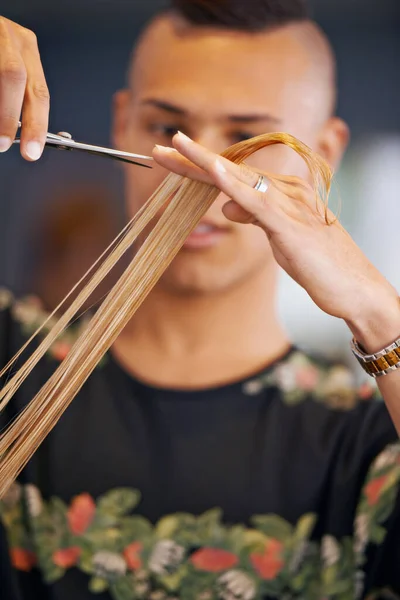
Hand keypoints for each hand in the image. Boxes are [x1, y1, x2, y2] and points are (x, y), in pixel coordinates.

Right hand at [0, 16, 48, 159]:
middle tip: (3, 143)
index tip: (32, 150)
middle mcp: (10, 36)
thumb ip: (14, 96)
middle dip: (9, 117)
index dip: (37, 124)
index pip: (38, 92)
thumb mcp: (7, 65)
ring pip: (0, 76)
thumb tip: (17, 131)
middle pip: (15, 78)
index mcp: (26, 48)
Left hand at [154, 132, 399, 350]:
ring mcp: (289, 205)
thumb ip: (254, 218)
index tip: (172, 157)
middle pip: (231, 170)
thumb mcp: (279, 238)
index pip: (233, 175)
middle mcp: (285, 191)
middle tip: (161, 147)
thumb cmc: (320, 263)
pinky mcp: (291, 226)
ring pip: (239, 178)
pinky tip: (212, 171)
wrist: (356, 287)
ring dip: (205, 162)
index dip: (201, 166)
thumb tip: (225, 206)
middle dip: (193, 158)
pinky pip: (257, 202)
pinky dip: (233, 185)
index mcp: (281, 193)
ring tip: (176, 146)